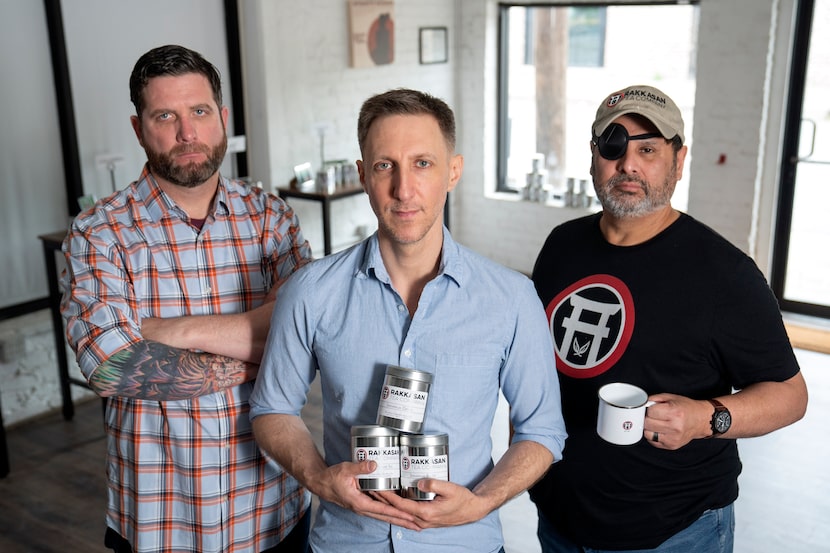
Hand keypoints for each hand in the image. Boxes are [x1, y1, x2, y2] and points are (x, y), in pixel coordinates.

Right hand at [314, 461, 420, 530]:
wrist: (321, 483)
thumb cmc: (332, 477)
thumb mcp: (346, 469)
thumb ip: (360, 467)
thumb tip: (374, 464)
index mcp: (359, 502)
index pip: (383, 510)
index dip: (398, 513)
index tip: (411, 516)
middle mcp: (362, 508)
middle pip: (386, 517)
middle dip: (403, 521)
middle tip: (419, 525)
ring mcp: (363, 507)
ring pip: (383, 516)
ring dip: (398, 520)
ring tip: (412, 523)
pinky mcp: (363, 504)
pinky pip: (379, 511)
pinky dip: (390, 513)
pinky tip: (398, 513)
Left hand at [372, 479, 489, 528]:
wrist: (472, 510)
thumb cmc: (462, 499)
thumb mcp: (450, 488)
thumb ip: (434, 484)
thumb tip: (419, 481)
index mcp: (426, 513)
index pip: (400, 505)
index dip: (387, 497)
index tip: (378, 487)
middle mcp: (422, 520)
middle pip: (397, 511)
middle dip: (383, 500)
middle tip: (371, 488)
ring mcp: (424, 522)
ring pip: (401, 513)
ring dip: (389, 504)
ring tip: (378, 493)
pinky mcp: (425, 520)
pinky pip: (408, 514)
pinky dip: (398, 508)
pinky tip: (393, 500)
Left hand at [644, 393, 712, 449]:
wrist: (701, 420)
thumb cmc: (687, 408)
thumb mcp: (671, 398)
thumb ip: (655, 399)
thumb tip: (643, 403)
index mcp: (674, 412)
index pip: (650, 412)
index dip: (649, 409)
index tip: (652, 409)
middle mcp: (675, 427)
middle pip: (647, 423)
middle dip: (647, 418)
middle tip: (653, 416)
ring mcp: (673, 438)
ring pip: (648, 434)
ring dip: (649, 428)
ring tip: (657, 423)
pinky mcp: (672, 446)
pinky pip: (653, 442)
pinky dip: (653, 435)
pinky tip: (660, 430)